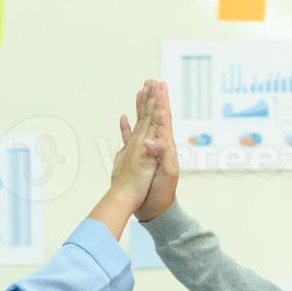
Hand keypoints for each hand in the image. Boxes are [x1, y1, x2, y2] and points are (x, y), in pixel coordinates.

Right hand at [122, 79, 178, 222]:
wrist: (155, 210)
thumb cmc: (162, 193)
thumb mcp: (166, 173)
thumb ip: (160, 155)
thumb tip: (151, 140)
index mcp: (165, 146)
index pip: (163, 119)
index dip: (161, 102)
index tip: (159, 86)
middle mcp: (156, 145)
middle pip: (154, 116)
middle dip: (153, 98)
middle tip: (152, 81)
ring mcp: (146, 151)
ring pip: (143, 123)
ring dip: (143, 107)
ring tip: (141, 91)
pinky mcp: (137, 158)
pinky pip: (131, 137)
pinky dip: (128, 126)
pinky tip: (125, 118)